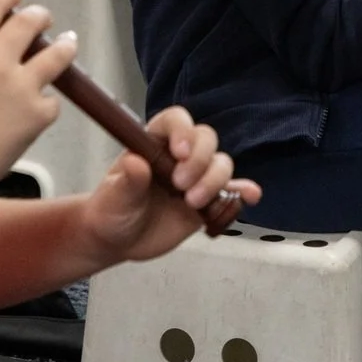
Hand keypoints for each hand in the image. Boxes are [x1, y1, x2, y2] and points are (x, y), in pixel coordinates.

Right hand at [0, 0, 79, 195]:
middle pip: (29, 22)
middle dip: (40, 15)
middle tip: (43, 18)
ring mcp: (22, 88)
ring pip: (58, 53)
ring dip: (65, 44)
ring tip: (68, 42)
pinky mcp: (39, 114)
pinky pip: (51, 100)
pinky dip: (43, 103)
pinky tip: (37, 109)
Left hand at [80, 106, 261, 263]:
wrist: (119, 241)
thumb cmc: (110, 212)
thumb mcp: (112, 199)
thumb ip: (125, 183)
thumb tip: (136, 163)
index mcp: (154, 142)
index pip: (176, 121)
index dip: (183, 131)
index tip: (180, 153)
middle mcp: (179, 154)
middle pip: (205, 139)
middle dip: (200, 161)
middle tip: (181, 187)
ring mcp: (196, 176)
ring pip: (221, 164)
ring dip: (215, 181)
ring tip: (193, 204)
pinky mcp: (208, 200)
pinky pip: (232, 191)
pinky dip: (243, 191)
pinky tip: (250, 196)